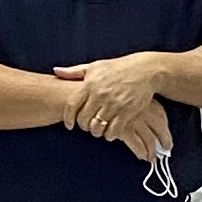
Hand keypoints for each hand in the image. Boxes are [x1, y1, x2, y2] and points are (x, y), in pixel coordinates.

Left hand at [54, 54, 174, 160]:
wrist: (145, 71)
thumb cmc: (118, 68)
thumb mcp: (95, 66)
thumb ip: (74, 71)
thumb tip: (56, 71)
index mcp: (90, 84)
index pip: (72, 106)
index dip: (68, 118)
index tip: (69, 125)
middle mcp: (100, 95)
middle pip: (83, 119)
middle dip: (83, 126)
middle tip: (86, 126)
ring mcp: (114, 104)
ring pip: (97, 127)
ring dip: (96, 132)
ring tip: (98, 130)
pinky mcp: (127, 112)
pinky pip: (113, 131)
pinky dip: (110, 135)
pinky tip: (110, 132)